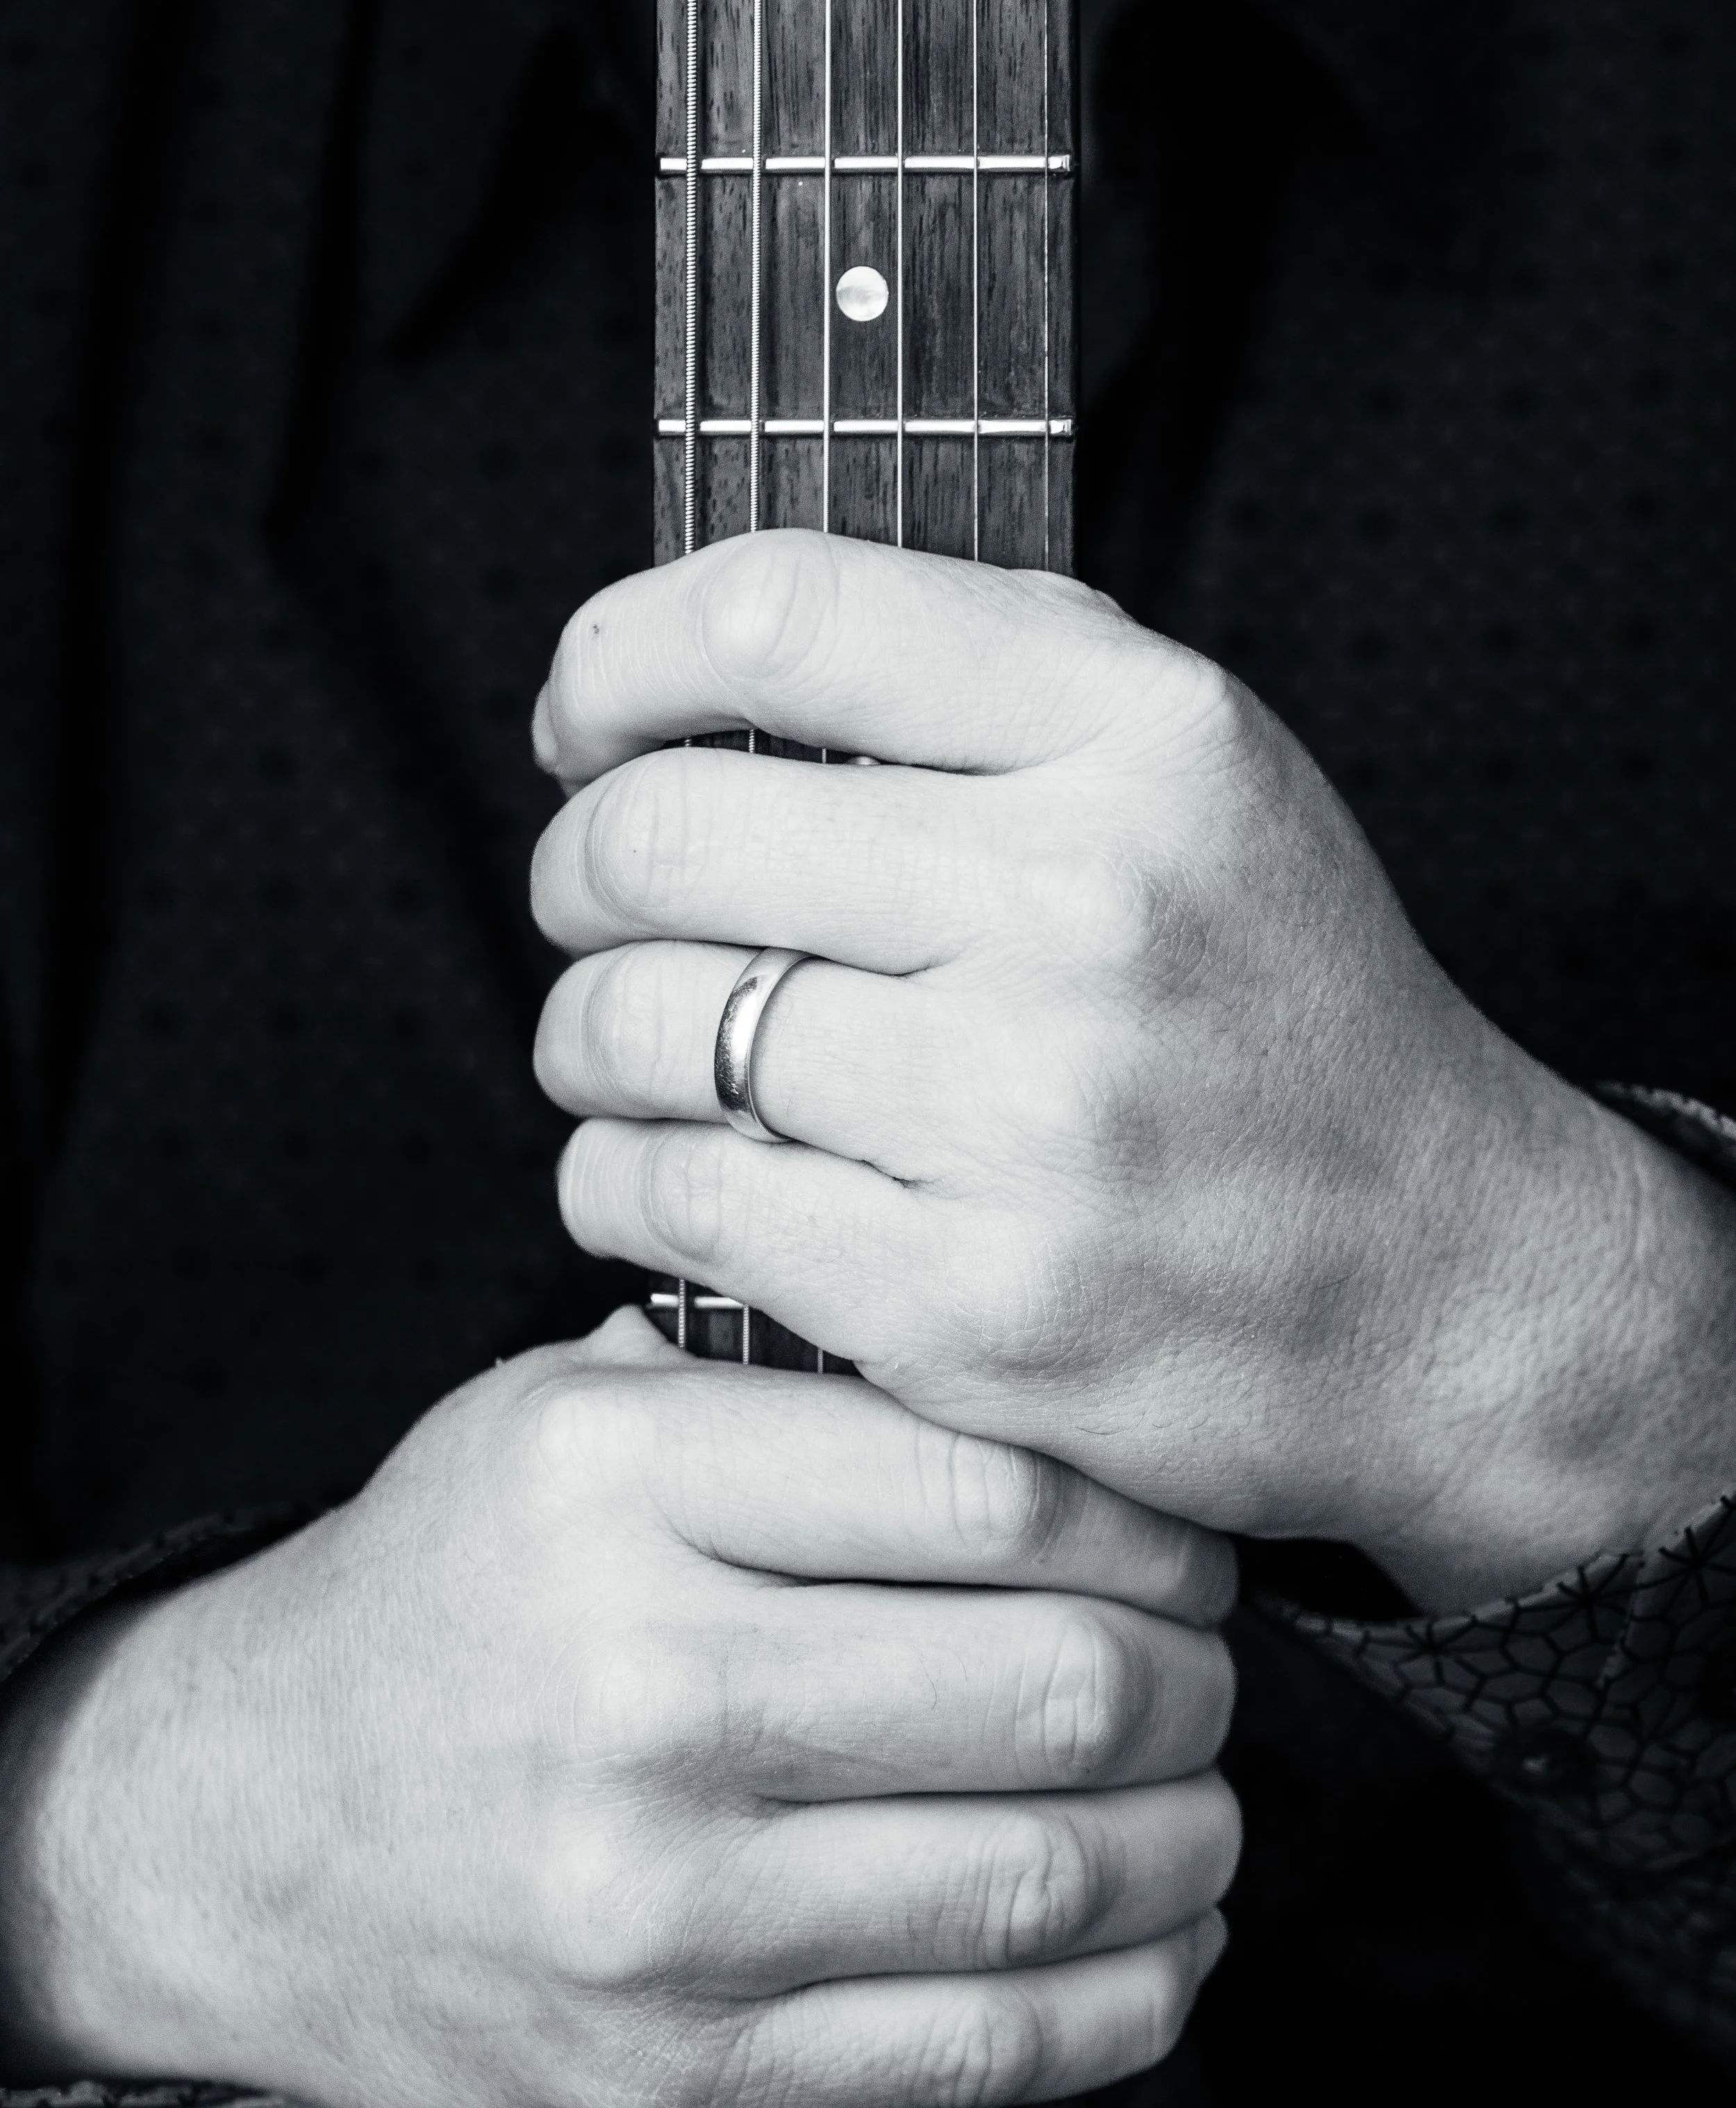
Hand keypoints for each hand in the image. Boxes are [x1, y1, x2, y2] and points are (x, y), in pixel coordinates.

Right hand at [0, 1310, 1235, 2107]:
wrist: (240, 1830)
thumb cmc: (449, 1595)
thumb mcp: (555, 1417)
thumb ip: (772, 1379)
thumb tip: (1041, 1374)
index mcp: (618, 1479)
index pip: (993, 1487)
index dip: (1149, 1521)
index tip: (1183, 1539)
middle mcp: (639, 1683)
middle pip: (1054, 1682)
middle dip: (1194, 1678)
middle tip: (1207, 1664)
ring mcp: (656, 1897)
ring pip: (1047, 1872)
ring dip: (1190, 1837)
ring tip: (1202, 1796)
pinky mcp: (673, 2062)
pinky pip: (983, 2043)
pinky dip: (1130, 1994)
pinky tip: (1165, 1934)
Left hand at [531, 533, 1735, 1608]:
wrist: (1444, 1287)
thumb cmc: (1280, 1024)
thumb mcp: (1203, 785)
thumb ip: (988, 684)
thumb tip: (698, 658)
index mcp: (1145, 741)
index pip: (779, 612)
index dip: (616, 655)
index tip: (588, 717)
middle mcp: (1089, 908)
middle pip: (665, 832)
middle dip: (575, 867)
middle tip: (592, 904)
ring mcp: (1029, 1118)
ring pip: (641, 1025)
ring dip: (585, 1035)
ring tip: (626, 1050)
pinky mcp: (970, 1308)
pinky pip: (673, 1199)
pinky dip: (617, 1180)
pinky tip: (655, 1173)